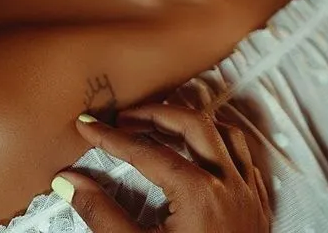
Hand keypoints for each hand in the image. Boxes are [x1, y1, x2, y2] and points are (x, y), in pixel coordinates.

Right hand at [51, 104, 271, 231]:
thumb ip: (101, 214)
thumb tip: (68, 181)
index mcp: (197, 192)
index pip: (147, 151)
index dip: (113, 137)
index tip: (88, 125)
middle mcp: (228, 184)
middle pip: (193, 124)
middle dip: (155, 114)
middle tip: (124, 118)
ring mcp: (248, 193)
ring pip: (225, 133)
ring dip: (192, 123)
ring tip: (160, 125)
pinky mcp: (259, 206)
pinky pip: (244, 156)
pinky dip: (221, 142)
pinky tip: (202, 151)